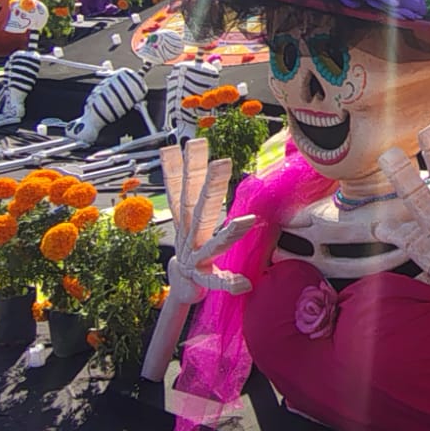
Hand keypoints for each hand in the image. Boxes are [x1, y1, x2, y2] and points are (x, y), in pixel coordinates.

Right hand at [161, 141, 254, 305]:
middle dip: (209, 187)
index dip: (184, 168)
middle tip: (221, 163)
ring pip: (215, 243)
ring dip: (230, 233)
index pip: (183, 189)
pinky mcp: (205, 278)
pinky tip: (244, 283)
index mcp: (187, 220)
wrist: (182, 286)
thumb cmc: (192, 247)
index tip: (188, 144)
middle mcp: (190, 236)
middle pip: (198, 208)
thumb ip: (195, 188)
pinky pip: (219, 281)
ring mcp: (198, 257)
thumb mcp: (190, 217)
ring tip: (247, 223)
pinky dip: (229, 282)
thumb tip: (195, 153)